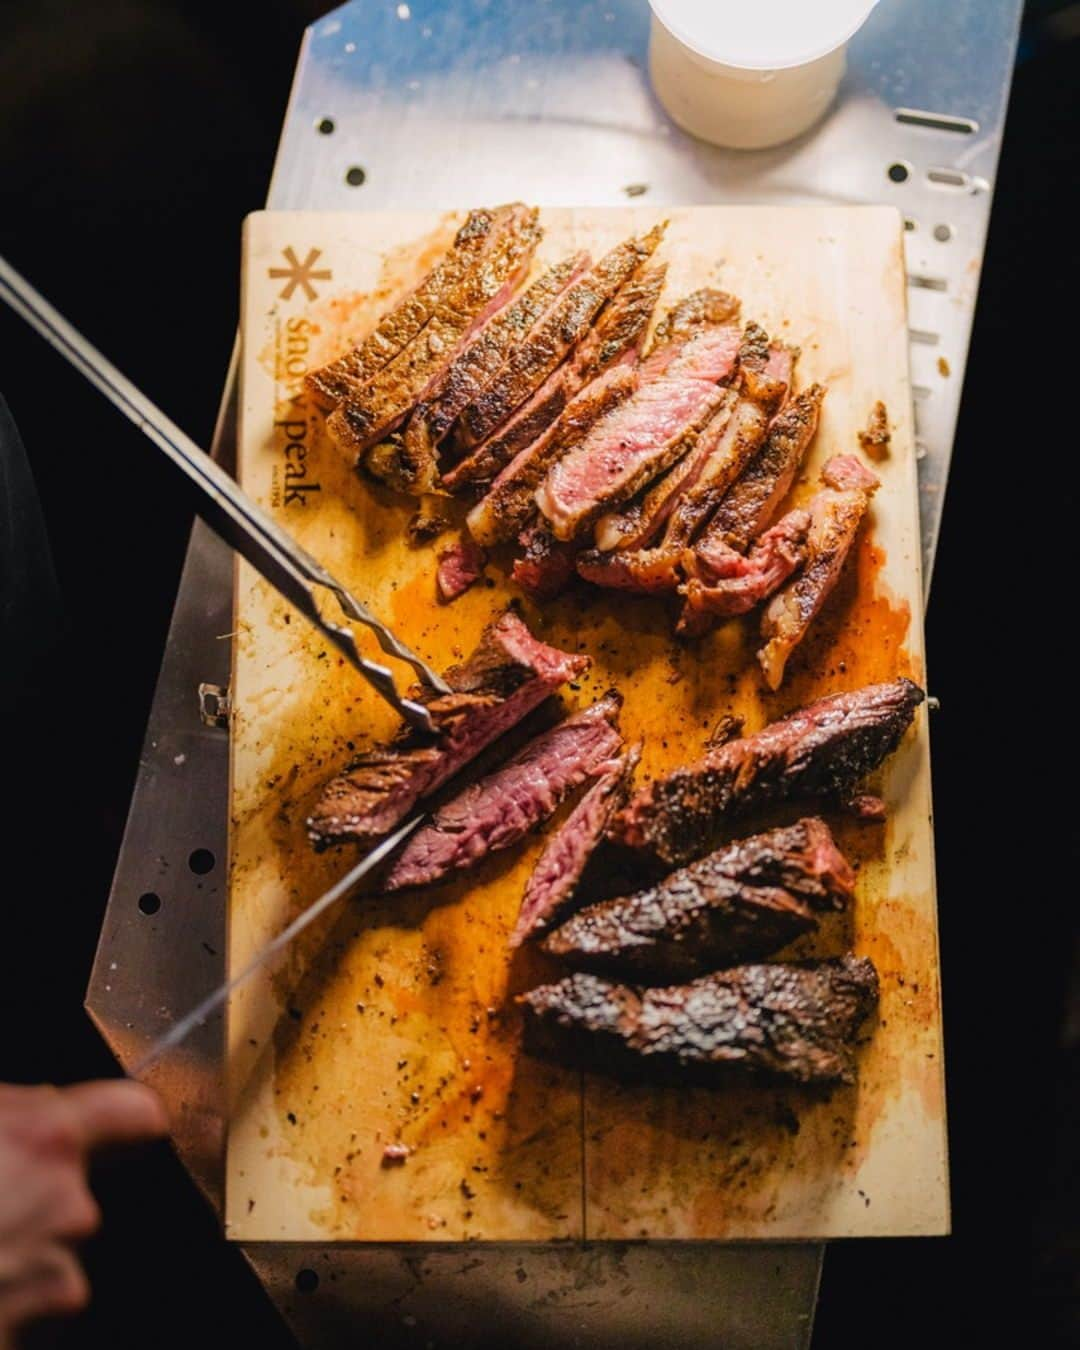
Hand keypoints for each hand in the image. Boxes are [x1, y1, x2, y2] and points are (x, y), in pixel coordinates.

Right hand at [0, 1081, 167, 1345]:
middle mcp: (69, 1210)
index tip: (120, 1126)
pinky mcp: (26, 1339)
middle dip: (33, 1198)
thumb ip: (6, 1114)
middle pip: (78, 1194)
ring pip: (50, 1260)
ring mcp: (53, 1284)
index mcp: (47, 1140)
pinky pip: (25, 1315)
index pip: (134, 1114)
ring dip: (11, 1258)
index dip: (124, 1120)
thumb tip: (23, 1114)